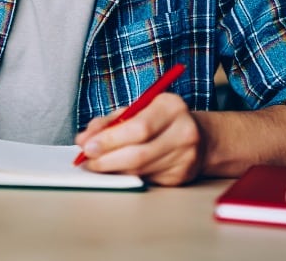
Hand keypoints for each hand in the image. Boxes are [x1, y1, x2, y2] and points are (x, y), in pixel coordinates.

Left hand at [74, 93, 204, 185]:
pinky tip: (117, 169)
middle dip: (107, 159)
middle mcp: (183, 132)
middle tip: (87, 161)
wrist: (201, 137)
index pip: (138, 128)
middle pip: (139, 153)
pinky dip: (127, 175)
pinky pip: (146, 178)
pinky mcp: (180, 176)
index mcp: (171, 107)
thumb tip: (83, 139)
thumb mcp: (138, 109)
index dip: (110, 140)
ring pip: (140, 170)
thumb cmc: (160, 119)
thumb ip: (110, 122)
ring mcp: (185, 157)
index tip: (87, 146)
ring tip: (96, 165)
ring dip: (113, 169)